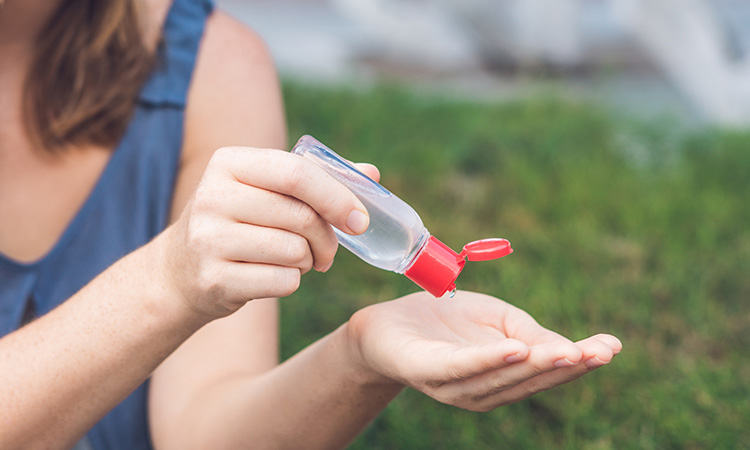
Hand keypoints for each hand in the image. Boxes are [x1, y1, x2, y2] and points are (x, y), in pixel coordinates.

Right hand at [156, 146, 378, 318]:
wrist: (179, 272)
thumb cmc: (239, 223)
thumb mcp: (267, 192)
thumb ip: (318, 180)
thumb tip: (371, 173)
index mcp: (229, 163)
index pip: (296, 172)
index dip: (337, 196)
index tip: (361, 220)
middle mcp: (212, 196)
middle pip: (301, 215)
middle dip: (328, 238)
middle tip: (329, 251)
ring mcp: (208, 239)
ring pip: (294, 250)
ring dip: (309, 261)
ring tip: (296, 260)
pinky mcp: (213, 279)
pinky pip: (282, 281)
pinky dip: (292, 282)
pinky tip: (274, 276)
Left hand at [346, 291, 621, 410]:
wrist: (387, 324)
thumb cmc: (446, 322)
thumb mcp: (498, 320)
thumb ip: (531, 334)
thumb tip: (573, 348)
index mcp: (503, 378)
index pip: (546, 372)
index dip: (579, 362)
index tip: (612, 346)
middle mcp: (483, 391)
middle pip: (529, 380)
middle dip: (566, 367)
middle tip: (599, 351)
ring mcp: (455, 386)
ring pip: (501, 378)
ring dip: (534, 366)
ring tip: (566, 352)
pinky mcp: (428, 372)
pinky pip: (460, 368)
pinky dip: (487, 361)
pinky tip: (512, 350)